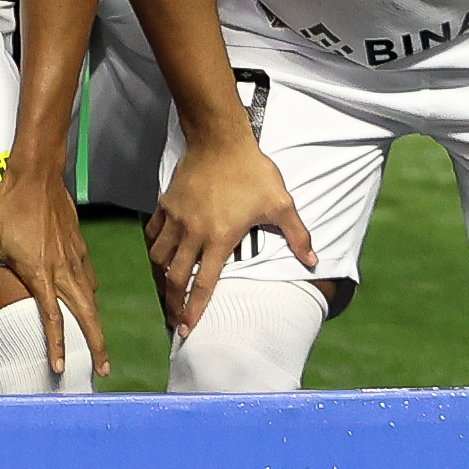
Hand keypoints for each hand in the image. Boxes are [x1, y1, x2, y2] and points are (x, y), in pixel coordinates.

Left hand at [0, 165, 104, 388]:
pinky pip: (88, 277)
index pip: (53, 319)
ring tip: (99, 344)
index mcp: (39, 273)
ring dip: (96, 323)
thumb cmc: (4, 205)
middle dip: (97, 345)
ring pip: (92, 298)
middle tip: (102, 370)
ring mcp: (74, 257)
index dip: (56, 346)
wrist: (35, 173)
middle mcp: (62, 269)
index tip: (59, 368)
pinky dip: (91, 295)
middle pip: (87, 316)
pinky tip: (89, 301)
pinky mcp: (79, 245)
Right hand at [147, 128, 316, 330]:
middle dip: (173, 304)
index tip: (188, 329)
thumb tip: (314, 260)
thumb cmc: (252, 171)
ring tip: (167, 289)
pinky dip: (154, 247)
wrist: (220, 139)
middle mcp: (193, 232)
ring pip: (159, 257)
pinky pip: (153, 233)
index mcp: (219, 238)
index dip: (195, 310)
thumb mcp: (281, 203)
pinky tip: (159, 255)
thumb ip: (298, 235)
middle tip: (175, 321)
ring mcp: (177, 218)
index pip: (203, 284)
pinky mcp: (166, 203)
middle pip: (174, 277)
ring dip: (161, 277)